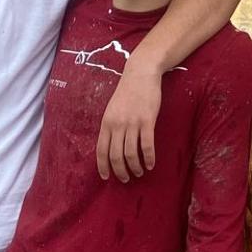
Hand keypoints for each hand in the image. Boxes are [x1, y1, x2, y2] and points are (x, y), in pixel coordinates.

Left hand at [96, 52, 162, 182]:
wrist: (141, 73)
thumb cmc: (127, 91)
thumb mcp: (112, 109)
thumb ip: (111, 126)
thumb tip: (111, 146)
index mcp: (106, 123)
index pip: (101, 150)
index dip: (103, 166)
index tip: (106, 177)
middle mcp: (117, 125)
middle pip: (116, 156)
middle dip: (120, 171)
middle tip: (126, 179)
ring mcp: (132, 123)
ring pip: (131, 154)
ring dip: (135, 167)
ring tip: (139, 172)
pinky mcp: (147, 121)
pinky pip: (147, 146)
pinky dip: (149, 158)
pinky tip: (151, 164)